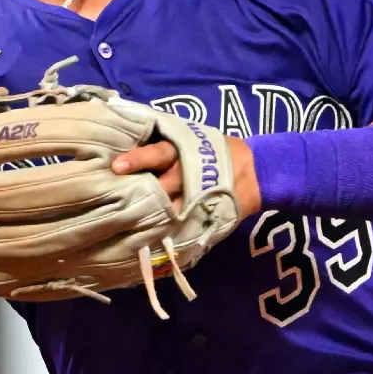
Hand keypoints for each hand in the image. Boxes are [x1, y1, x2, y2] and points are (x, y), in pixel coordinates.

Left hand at [112, 135, 261, 217]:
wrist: (256, 173)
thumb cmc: (218, 150)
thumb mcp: (196, 138)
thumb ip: (168, 141)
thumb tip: (130, 137)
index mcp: (185, 152)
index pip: (158, 153)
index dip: (138, 159)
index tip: (116, 166)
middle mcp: (187, 175)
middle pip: (161, 186)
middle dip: (141, 192)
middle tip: (116, 198)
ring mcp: (196, 198)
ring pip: (169, 208)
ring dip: (150, 214)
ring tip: (127, 221)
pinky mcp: (203, 216)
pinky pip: (182, 225)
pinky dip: (166, 230)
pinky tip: (149, 236)